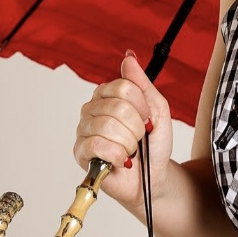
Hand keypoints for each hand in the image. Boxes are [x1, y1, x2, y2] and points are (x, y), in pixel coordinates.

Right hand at [73, 50, 174, 205]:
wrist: (151, 179)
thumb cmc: (153, 145)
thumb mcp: (157, 110)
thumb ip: (141, 83)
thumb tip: (129, 57)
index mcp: (108, 94)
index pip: (124, 86)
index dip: (143, 106)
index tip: (148, 119)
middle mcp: (92, 108)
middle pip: (118, 107)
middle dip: (137, 128)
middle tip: (139, 139)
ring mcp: (84, 129)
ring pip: (108, 126)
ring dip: (129, 143)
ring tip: (130, 151)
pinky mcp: (80, 152)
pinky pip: (97, 144)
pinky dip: (116, 154)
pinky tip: (121, 160)